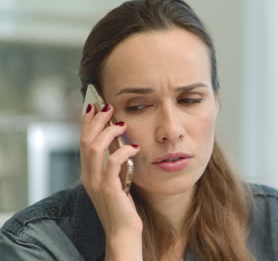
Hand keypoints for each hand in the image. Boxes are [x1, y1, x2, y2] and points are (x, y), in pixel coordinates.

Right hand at [80, 103, 141, 239]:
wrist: (122, 231)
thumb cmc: (122, 206)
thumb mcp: (114, 180)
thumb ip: (112, 164)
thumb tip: (119, 142)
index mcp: (88, 172)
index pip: (83, 141)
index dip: (87, 122)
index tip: (94, 106)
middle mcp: (88, 175)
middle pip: (85, 140)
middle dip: (96, 120)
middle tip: (108, 106)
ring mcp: (96, 182)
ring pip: (94, 148)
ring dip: (107, 132)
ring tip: (122, 124)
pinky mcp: (108, 189)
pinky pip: (112, 163)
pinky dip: (122, 151)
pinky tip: (134, 147)